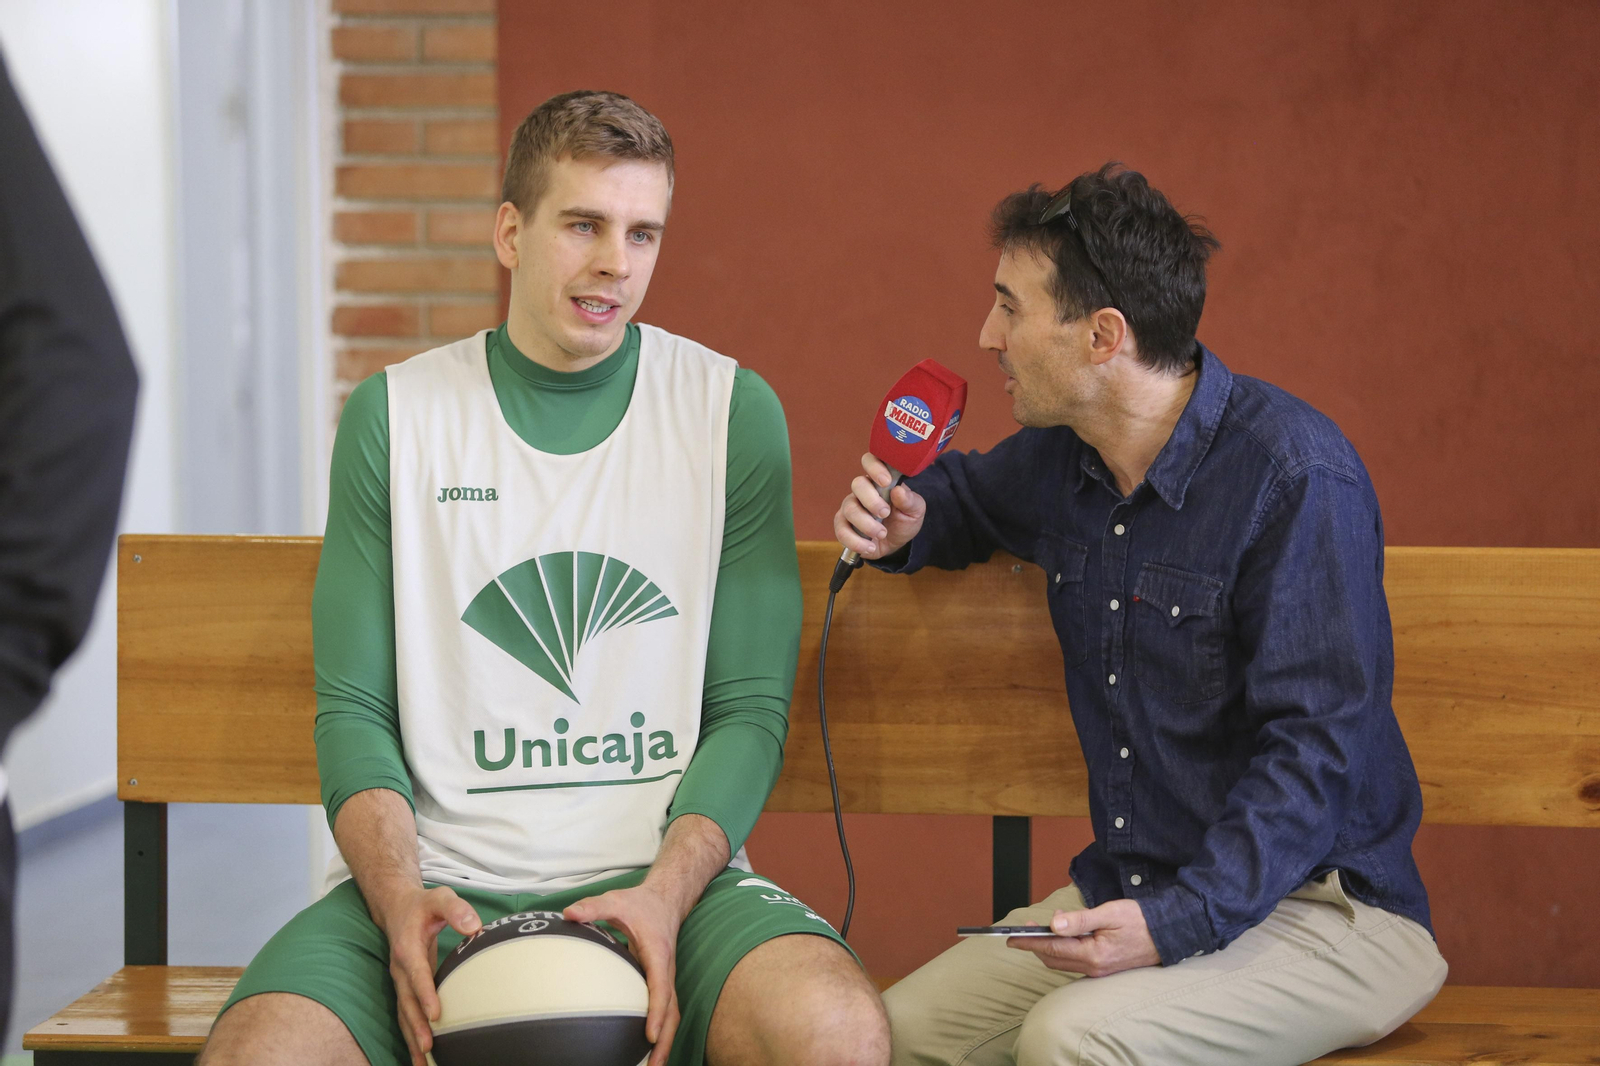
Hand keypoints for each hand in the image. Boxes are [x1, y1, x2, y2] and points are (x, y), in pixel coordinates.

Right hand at [378, 885, 481, 1065]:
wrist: (397, 908)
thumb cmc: (423, 905)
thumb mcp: (440, 897)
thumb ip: (456, 909)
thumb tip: (474, 926)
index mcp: (407, 948)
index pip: (416, 974)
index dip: (425, 994)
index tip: (436, 1014)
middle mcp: (400, 969)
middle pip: (406, 1002)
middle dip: (416, 1026)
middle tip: (428, 1048)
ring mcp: (400, 980)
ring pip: (404, 1013)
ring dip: (412, 1038)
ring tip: (422, 1063)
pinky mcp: (406, 987)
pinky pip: (407, 1014)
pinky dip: (412, 1034)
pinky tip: (422, 1055)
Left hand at [566, 885, 682, 1065]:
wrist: (666, 900)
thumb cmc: (641, 904)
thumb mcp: (616, 900)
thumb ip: (593, 906)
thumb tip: (568, 914)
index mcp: (658, 953)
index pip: (660, 986)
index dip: (655, 1011)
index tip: (648, 1035)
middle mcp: (667, 970)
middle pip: (672, 1010)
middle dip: (664, 1039)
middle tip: (652, 1065)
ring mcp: (667, 978)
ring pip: (672, 1014)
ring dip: (664, 1041)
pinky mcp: (662, 982)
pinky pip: (665, 1010)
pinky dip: (660, 1031)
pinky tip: (645, 1048)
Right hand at [833, 451, 925, 559]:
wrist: (896, 543)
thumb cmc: (904, 519)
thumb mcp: (915, 510)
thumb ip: (909, 500)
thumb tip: (899, 491)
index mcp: (879, 480)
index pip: (870, 461)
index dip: (875, 467)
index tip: (886, 481)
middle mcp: (862, 491)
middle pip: (857, 484)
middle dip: (872, 500)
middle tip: (885, 513)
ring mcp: (850, 507)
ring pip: (849, 509)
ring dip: (867, 524)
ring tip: (882, 534)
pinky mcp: (843, 526)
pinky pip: (842, 530)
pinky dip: (856, 541)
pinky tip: (870, 546)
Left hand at [1006, 899, 1160, 976]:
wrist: (1168, 934)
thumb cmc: (1140, 920)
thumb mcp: (1109, 913)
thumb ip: (1079, 919)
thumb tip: (1053, 923)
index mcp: (1094, 955)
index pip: (1052, 949)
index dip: (1029, 942)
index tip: (1010, 937)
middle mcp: (1094, 968)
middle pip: (1053, 959)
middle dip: (1035, 946)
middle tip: (1022, 931)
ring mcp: (1099, 971)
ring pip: (1062, 962)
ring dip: (1047, 949)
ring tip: (1038, 931)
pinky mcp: (1103, 968)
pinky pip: (1074, 963)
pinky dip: (1061, 951)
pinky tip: (1060, 939)